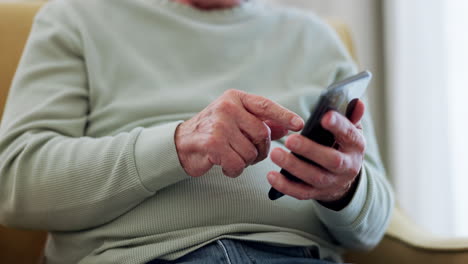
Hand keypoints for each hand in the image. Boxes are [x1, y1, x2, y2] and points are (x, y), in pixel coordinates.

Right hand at [175, 89, 303, 177]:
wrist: (181, 143)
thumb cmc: (212, 131)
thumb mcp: (236, 121)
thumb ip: (260, 122)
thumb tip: (287, 127)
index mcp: (235, 98)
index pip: (265, 106)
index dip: (284, 115)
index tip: (298, 125)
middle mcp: (227, 108)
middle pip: (262, 133)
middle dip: (261, 150)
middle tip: (250, 155)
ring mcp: (219, 124)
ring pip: (251, 152)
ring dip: (245, 162)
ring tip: (232, 157)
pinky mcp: (212, 143)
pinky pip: (237, 163)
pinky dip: (234, 170)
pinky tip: (224, 165)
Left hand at [267, 99, 365, 202]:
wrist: (343, 180)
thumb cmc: (341, 146)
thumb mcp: (350, 131)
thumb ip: (350, 116)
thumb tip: (356, 101)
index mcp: (355, 146)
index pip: (349, 134)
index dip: (338, 126)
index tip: (325, 116)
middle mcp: (347, 166)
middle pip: (331, 160)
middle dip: (310, 150)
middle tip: (289, 139)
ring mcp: (332, 182)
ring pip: (314, 177)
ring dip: (293, 166)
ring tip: (275, 153)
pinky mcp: (317, 193)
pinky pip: (301, 192)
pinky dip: (285, 186)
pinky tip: (271, 176)